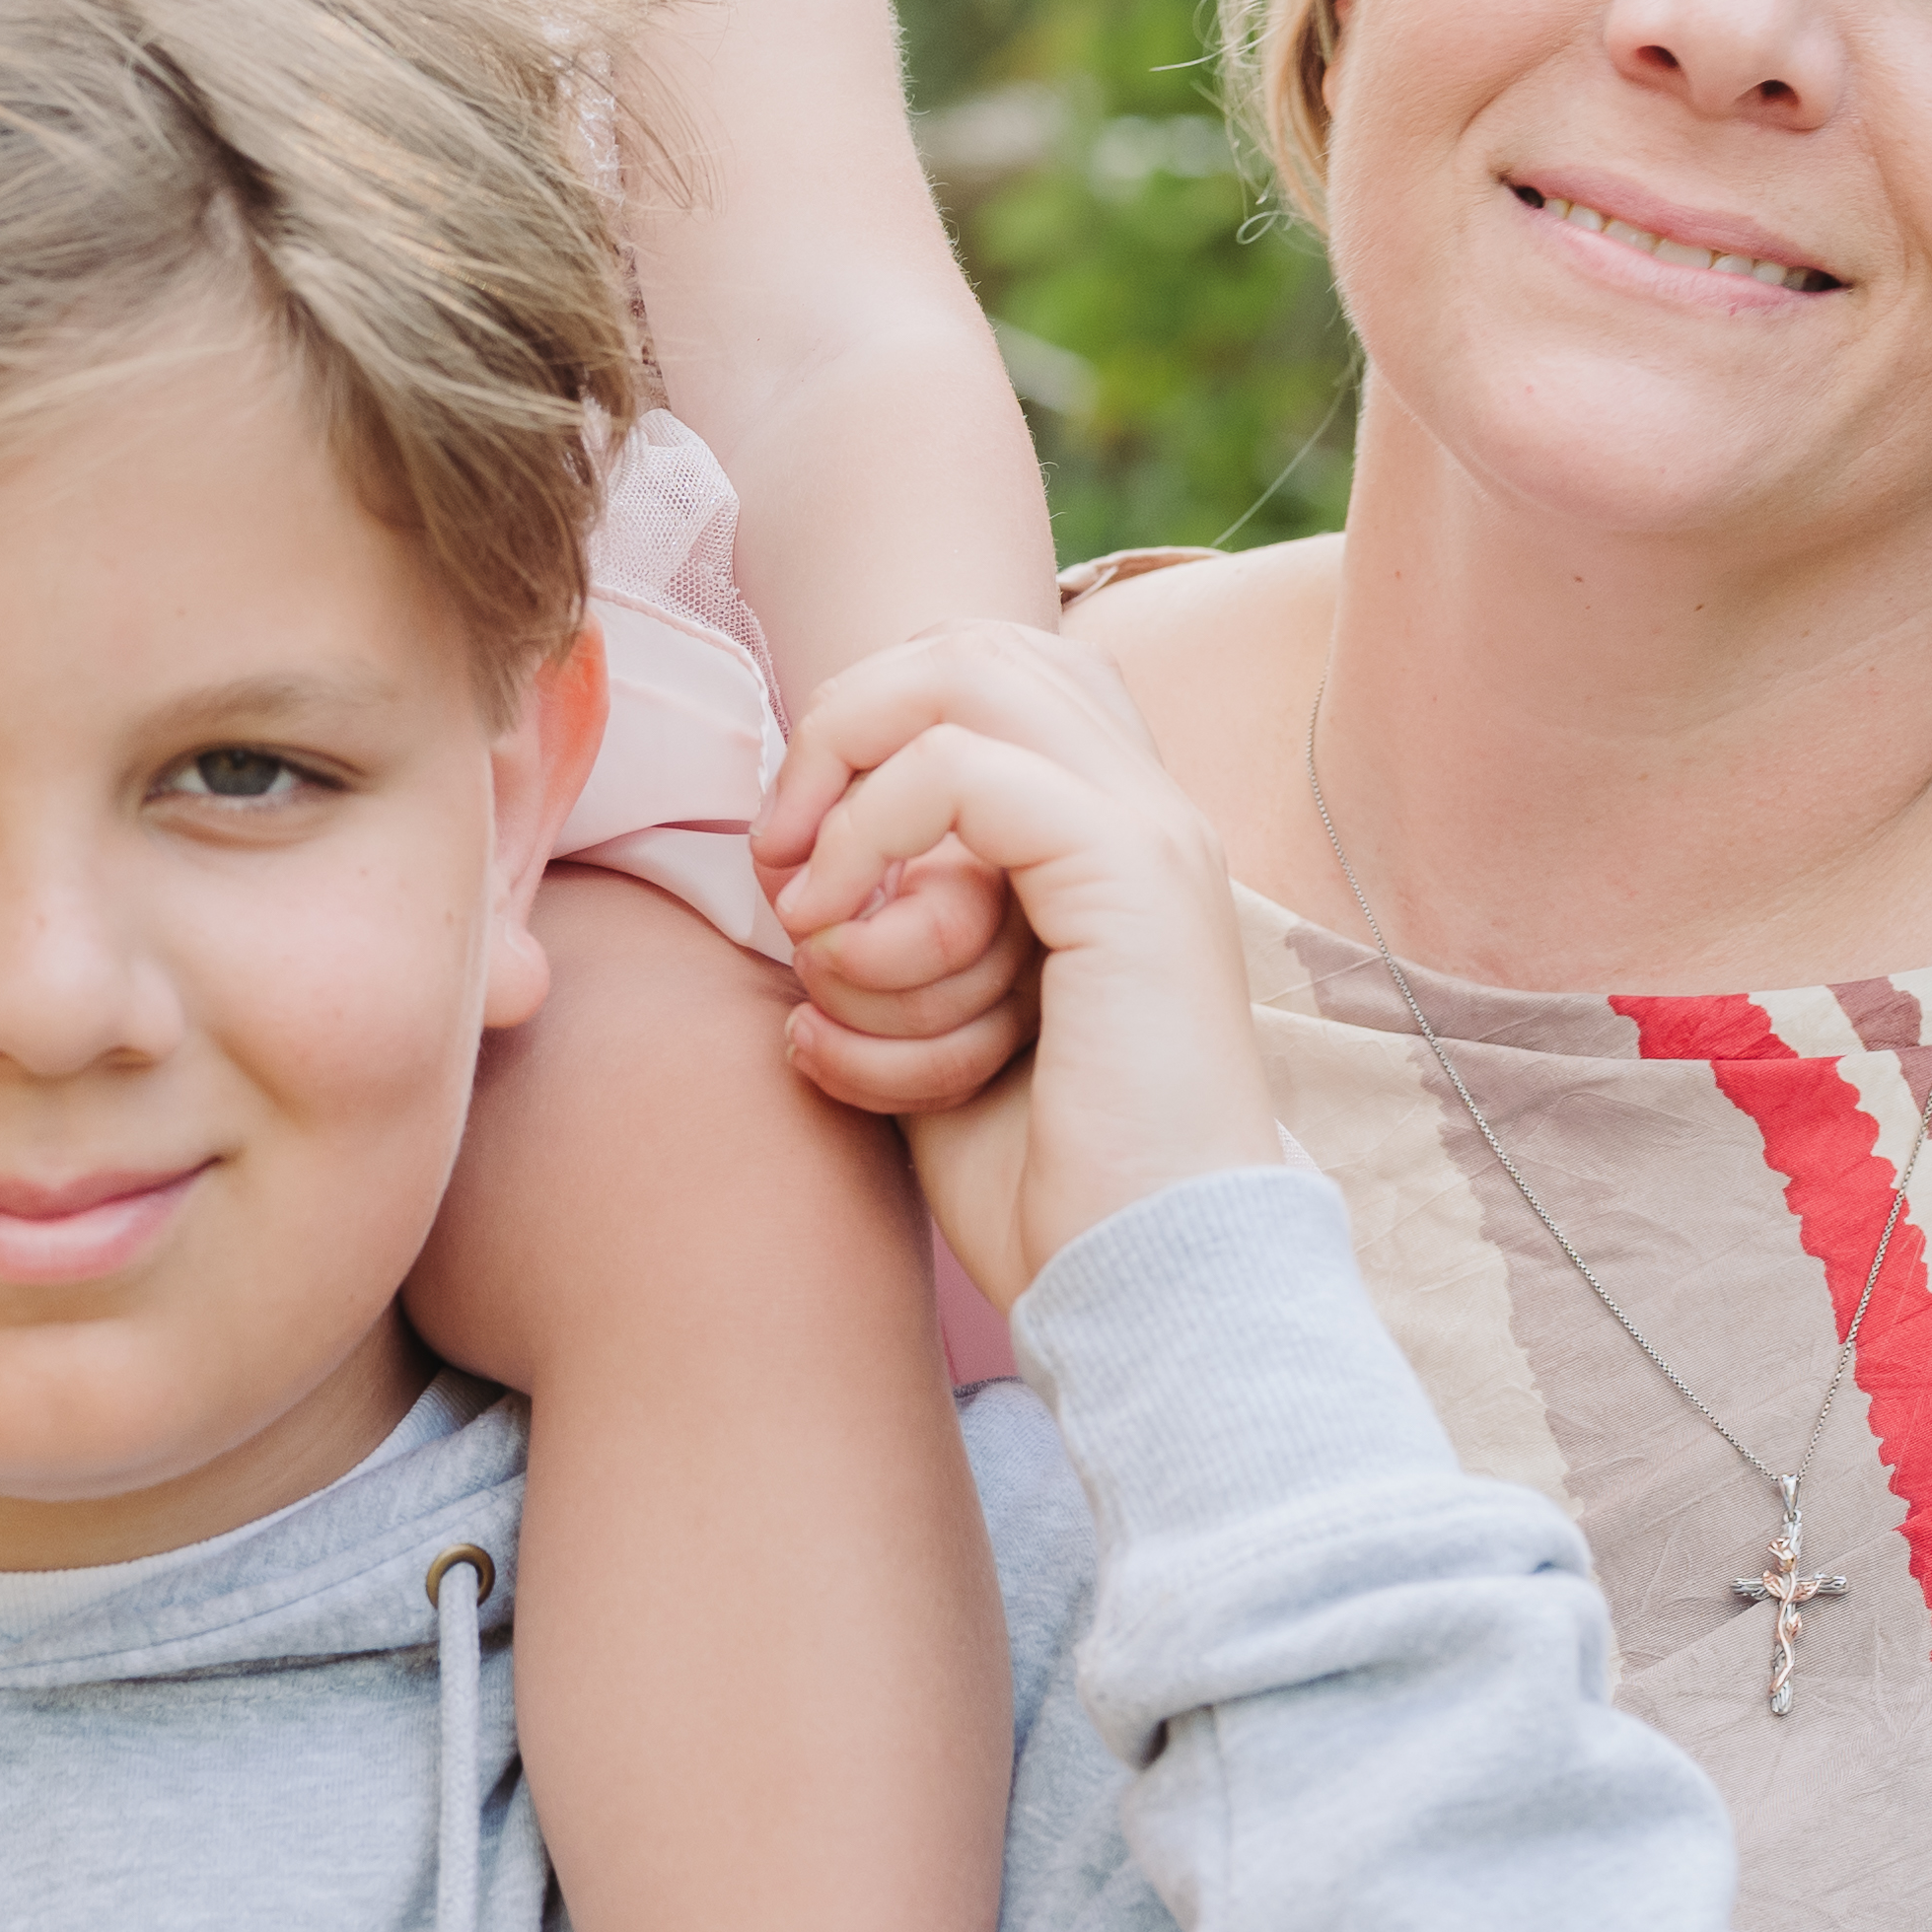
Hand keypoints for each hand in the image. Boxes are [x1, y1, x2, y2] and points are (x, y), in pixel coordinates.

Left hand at [759, 627, 1276, 1304]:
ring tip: (805, 907)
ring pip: (963, 678)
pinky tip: (836, 941)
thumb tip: (796, 893)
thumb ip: (896, 943)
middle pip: (969, 644)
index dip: (866, 726)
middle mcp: (1148, 811)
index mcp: (1118, 840)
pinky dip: (870, 835)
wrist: (1146, 1287)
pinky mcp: (1129, 873)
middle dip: (842, 725)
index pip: (988, 675)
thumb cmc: (1046, 1189)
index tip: (791, 858)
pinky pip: (962, 770)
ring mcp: (1151, 831)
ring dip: (848, 780)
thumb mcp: (939, 1036)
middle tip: (781, 855)